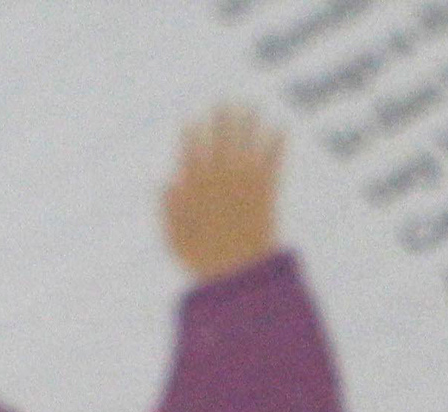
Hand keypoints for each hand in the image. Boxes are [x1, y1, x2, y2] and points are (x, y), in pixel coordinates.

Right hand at [163, 107, 282, 281]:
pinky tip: (282, 127)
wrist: (237, 275)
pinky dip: (277, 144)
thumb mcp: (174, 239)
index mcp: (195, 188)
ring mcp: (243, 183)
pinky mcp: (264, 192)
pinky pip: (272, 162)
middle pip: (220, 142)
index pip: (191, 153)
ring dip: (249, 123)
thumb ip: (168, 209)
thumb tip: (165, 181)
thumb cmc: (203, 262)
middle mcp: (219, 179)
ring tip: (253, 104)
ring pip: (245, 145)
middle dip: (222, 120)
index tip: (192, 119)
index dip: (192, 135)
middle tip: (225, 101)